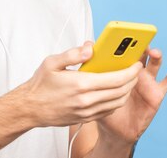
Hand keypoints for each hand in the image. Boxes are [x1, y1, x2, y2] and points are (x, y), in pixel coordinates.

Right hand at [17, 44, 142, 127]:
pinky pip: (108, 111)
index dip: (130, 72)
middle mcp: (86, 100)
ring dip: (127, 92)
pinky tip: (115, 93)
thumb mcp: (52, 62)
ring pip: (117, 103)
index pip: (116, 79)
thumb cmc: (41, 84)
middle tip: (135, 71)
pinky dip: (116, 102)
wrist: (31, 108)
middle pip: (120, 92)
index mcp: (81, 84)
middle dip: (132, 81)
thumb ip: (73, 53)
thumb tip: (90, 47)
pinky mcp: (85, 118)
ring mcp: (87, 111)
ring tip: (128, 81)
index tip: (136, 64)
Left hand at [95, 46, 166, 143]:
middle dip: (140, 44)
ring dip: (156, 55)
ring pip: (154, 63)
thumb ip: (91, 66)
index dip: (123, 40)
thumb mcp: (93, 85)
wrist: (113, 130)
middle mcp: (135, 71)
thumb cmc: (104, 105)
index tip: (122, 32)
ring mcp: (147, 81)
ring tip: (153, 52)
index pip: (123, 48)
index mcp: (120, 66)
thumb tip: (87, 48)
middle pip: (140, 52)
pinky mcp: (157, 93)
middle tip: (139, 40)